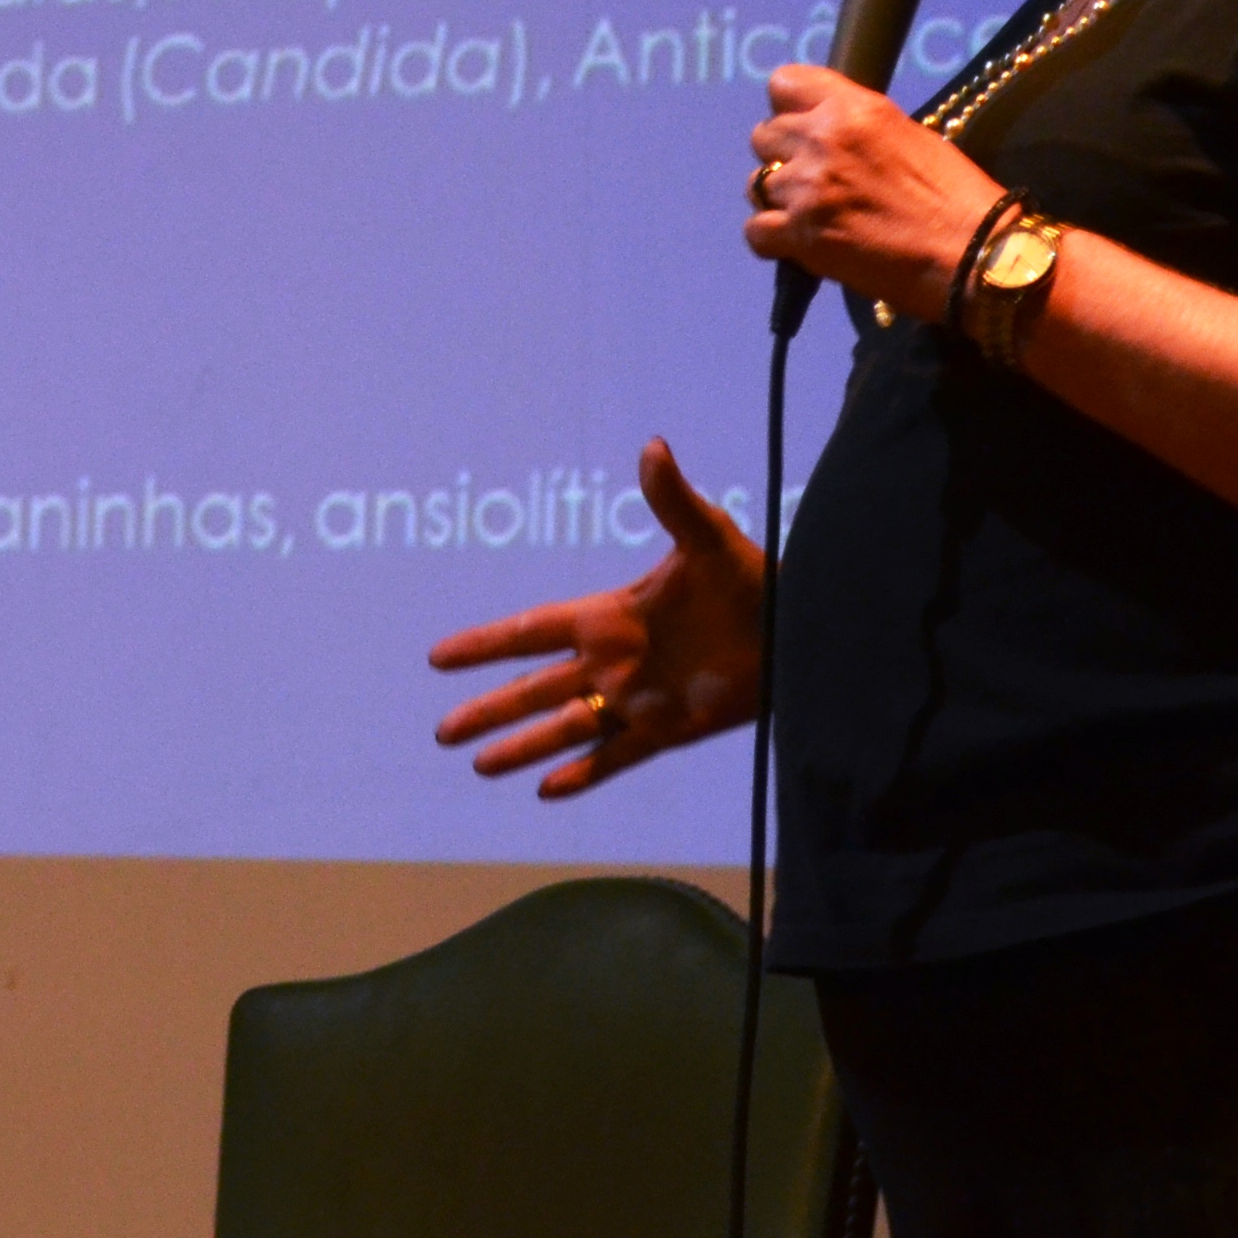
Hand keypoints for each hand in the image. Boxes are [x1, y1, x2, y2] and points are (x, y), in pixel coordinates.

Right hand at [425, 438, 766, 796]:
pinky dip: (582, 775)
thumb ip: (672, 500)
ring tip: (479, 766)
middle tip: (441, 732)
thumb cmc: (753, 579)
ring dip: (522, 747)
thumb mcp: (709, 538)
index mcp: (609, 614)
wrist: (799, 633)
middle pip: (535, 689)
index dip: (486, 643)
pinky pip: (615, 758)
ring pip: (565, 728)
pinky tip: (546, 791)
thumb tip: (653, 446)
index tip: (438, 656)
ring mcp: (636, 700)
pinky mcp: (667, 731)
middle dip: (489, 709)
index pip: (532, 630)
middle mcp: (612, 661)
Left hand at [743, 63, 1006, 320]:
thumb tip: (831, 136)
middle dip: (782, 157)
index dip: (788, 108)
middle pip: (763, 135)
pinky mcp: (800, 236)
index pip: (784, 83)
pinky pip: (754, 232)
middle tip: (813, 182)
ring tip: (812, 217)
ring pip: (755, 184)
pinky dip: (772, 241)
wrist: (976, 257)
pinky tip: (799, 246)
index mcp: (853, 108)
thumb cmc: (957, 198)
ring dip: (779, 200)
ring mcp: (806, 188)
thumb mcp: (910, 137)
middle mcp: (822, 138)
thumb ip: (860, 130)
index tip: (803, 129)